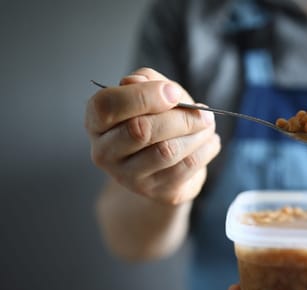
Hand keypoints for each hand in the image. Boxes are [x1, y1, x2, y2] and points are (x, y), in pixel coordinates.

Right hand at [85, 67, 220, 203]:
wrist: (162, 165)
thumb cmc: (155, 119)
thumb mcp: (150, 92)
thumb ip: (146, 81)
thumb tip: (137, 81)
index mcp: (96, 121)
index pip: (107, 105)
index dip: (143, 96)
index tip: (173, 92)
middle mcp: (105, 152)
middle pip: (140, 130)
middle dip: (180, 117)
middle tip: (203, 111)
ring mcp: (128, 178)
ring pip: (166, 151)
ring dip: (196, 134)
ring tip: (208, 124)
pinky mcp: (156, 192)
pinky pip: (186, 168)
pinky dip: (205, 149)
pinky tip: (210, 141)